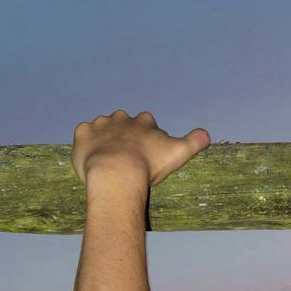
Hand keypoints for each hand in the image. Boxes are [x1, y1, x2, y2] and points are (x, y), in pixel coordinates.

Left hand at [71, 109, 209, 189]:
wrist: (117, 173)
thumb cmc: (148, 165)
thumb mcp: (178, 152)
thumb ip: (193, 142)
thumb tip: (207, 134)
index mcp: (143, 121)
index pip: (146, 123)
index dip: (145, 137)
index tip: (145, 152)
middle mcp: (121, 118)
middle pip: (122, 122)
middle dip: (123, 134)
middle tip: (124, 156)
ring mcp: (100, 124)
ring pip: (101, 127)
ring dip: (103, 138)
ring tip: (105, 158)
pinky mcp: (82, 133)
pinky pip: (82, 133)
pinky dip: (85, 142)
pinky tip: (89, 155)